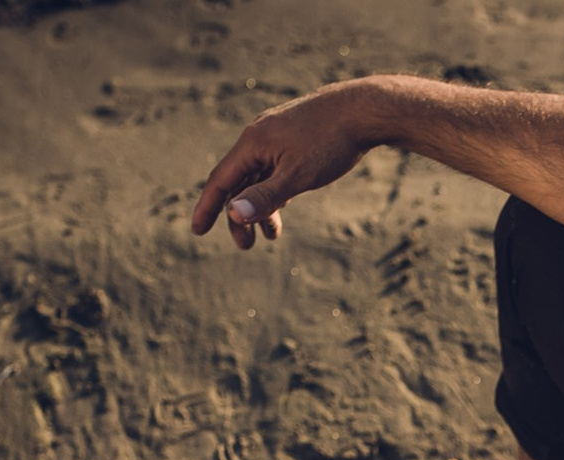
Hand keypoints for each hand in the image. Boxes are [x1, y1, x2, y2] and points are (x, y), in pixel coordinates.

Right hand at [190, 80, 380, 250]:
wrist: (365, 108)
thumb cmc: (331, 141)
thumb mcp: (297, 176)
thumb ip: (265, 196)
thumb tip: (232, 215)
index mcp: (252, 143)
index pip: (220, 180)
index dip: (207, 208)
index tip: (198, 231)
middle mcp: (258, 136)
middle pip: (238, 181)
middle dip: (240, 216)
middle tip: (246, 246)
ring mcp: (276, 135)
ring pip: (258, 176)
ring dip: (261, 206)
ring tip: (272, 235)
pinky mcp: (293, 136)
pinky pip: (273, 167)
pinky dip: (275, 190)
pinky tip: (284, 203)